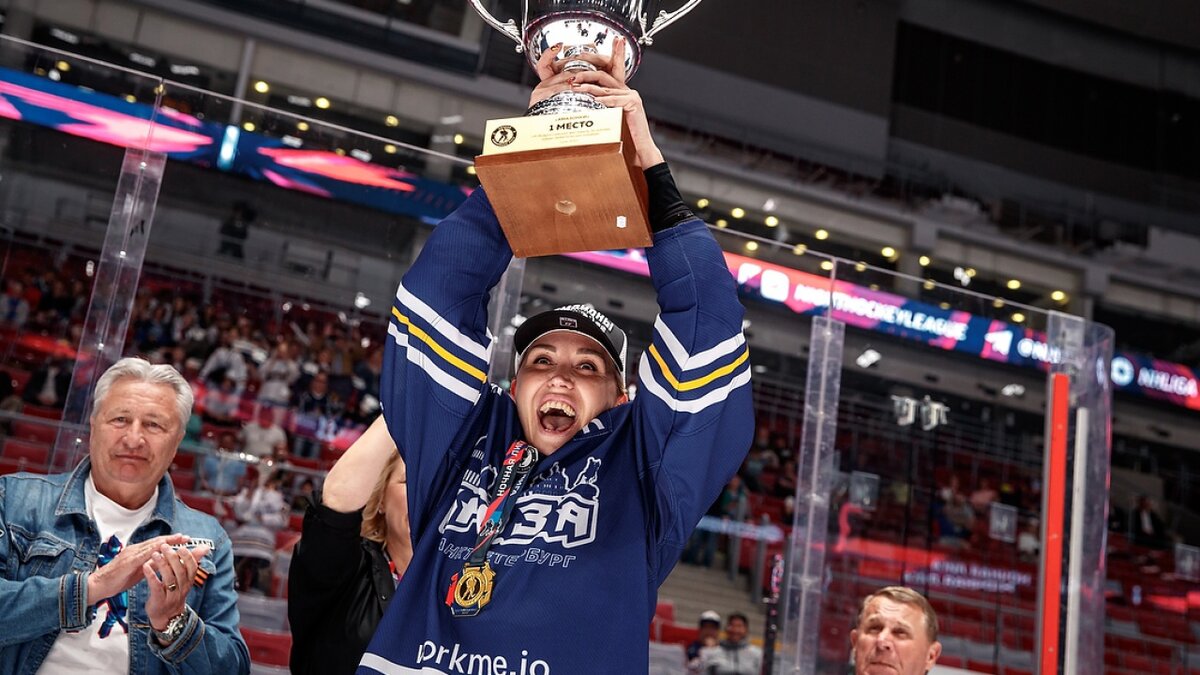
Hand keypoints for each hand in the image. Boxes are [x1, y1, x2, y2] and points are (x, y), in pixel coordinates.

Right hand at [86, 534, 188, 602]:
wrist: (98, 586)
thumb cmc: (117, 579)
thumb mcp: (139, 571)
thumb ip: (150, 565)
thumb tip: (165, 561)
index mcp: (138, 552)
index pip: (157, 544)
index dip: (171, 541)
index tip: (185, 538)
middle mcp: (135, 550)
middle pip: (156, 542)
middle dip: (172, 538)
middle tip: (186, 536)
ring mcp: (130, 554)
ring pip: (150, 546)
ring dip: (166, 542)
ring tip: (178, 539)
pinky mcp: (126, 562)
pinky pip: (141, 555)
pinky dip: (152, 551)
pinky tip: (161, 549)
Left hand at [142, 541, 211, 630]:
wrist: (166, 616)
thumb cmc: (175, 592)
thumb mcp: (186, 578)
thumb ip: (193, 561)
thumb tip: (205, 546)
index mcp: (188, 581)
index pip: (192, 568)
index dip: (188, 557)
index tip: (181, 547)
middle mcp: (182, 588)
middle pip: (180, 571)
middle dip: (172, 558)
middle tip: (164, 546)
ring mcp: (171, 595)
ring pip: (168, 578)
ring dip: (161, 564)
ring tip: (155, 554)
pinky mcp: (159, 600)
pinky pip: (156, 587)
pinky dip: (151, 576)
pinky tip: (145, 567)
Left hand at [528, 38, 662, 168]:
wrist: (640, 150)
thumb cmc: (625, 138)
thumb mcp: (609, 120)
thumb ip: (599, 110)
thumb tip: (580, 105)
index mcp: (620, 93)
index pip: (603, 76)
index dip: (589, 71)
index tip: (574, 72)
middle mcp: (626, 91)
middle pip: (603, 76)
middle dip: (586, 74)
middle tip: (572, 78)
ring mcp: (631, 95)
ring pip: (605, 88)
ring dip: (589, 87)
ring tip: (576, 87)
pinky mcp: (633, 102)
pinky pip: (614, 99)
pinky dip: (603, 100)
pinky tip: (593, 101)